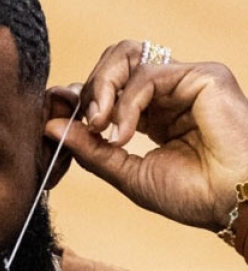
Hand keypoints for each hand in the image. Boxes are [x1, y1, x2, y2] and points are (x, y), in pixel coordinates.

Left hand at [45, 40, 247, 231]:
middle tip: (82, 122)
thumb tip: (50, 127)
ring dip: (103, 90)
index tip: (56, 115)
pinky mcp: (203, 76)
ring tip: (99, 125)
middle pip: (115, 62)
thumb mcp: (126, 173)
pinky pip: (149, 75)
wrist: (227, 205)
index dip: (81, 98)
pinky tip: (124, 134)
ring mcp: (185, 82)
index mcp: (151, 115)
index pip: (108, 89)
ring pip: (128, 58)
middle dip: (89, 88)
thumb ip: (90, 150)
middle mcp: (167, 94)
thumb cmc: (187, 195)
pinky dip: (128, 104)